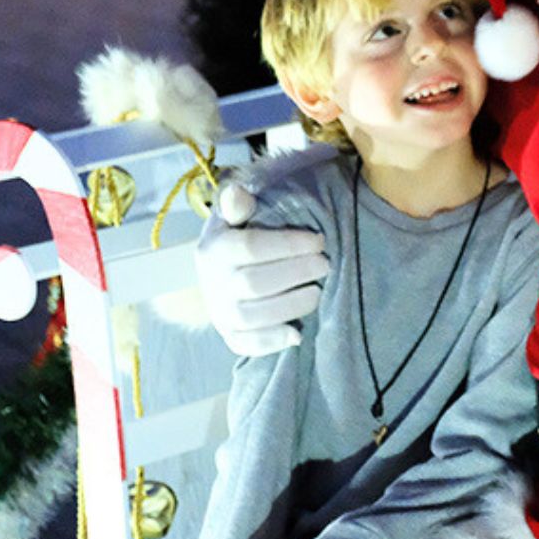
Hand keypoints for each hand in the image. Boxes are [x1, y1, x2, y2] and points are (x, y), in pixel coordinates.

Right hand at [194, 183, 328, 356]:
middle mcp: (213, 282)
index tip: (319, 241)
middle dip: (296, 274)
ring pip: (251, 316)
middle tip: (325, 265)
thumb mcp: (237, 215)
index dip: (289, 245)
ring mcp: (219, 311)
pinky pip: (246, 344)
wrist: (220, 270)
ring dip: (290, 306)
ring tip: (317, 293)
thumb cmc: (240, 235)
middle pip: (253, 283)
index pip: (250, 247)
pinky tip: (297, 333)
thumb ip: (239, 204)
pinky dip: (271, 342)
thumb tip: (238, 193)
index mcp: (214, 248)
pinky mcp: (229, 334)